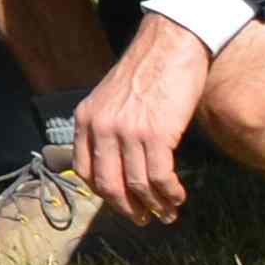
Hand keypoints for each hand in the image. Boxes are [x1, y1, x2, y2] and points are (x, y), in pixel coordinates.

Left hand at [76, 14, 211, 222]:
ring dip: (154, 206)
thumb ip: (107, 125)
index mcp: (86, 118)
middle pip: (108, 185)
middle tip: (142, 219)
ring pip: (137, 186)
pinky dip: (169, 194)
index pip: (85, 170)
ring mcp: (127, 132)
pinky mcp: (155, 134)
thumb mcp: (112, 96)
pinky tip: (178, 198)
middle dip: (126, 208)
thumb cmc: (147, 69)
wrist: (171, 44)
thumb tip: (115, 160)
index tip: (120, 202)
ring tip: (167, 214)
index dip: (103, 193)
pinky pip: (159, 178)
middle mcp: (101, 127)